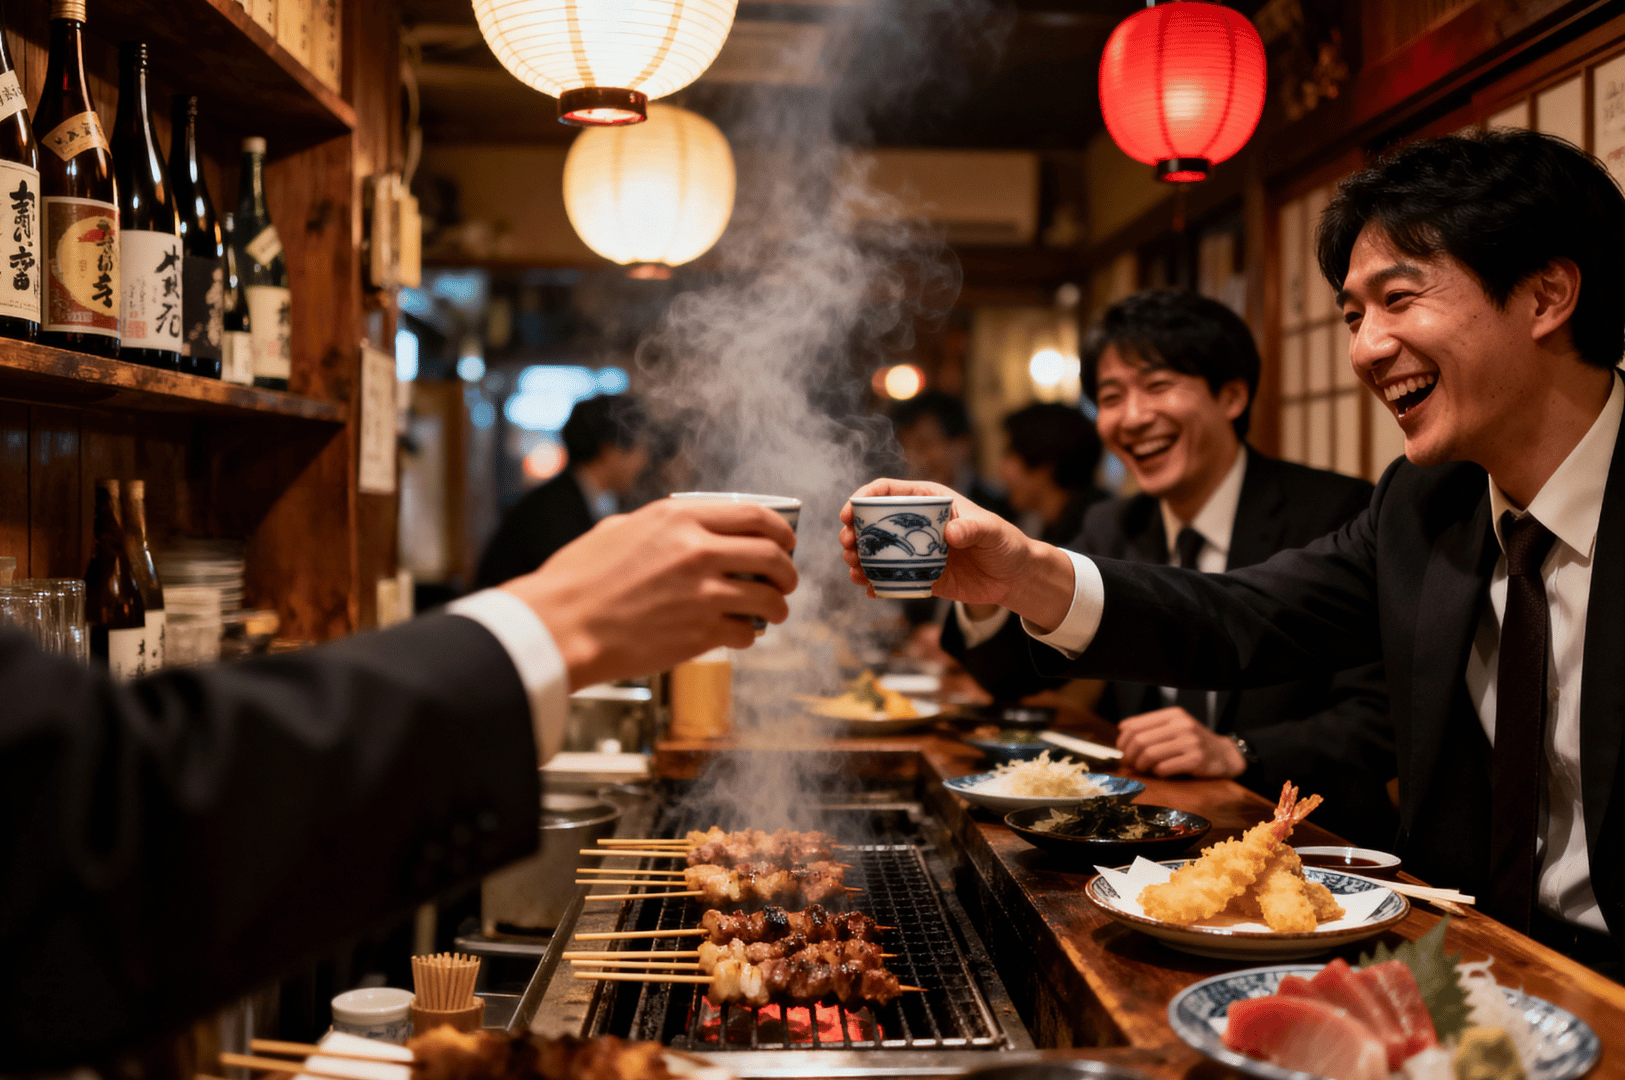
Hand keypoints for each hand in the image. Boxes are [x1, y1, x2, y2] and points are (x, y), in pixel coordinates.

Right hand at [502, 500, 798, 689]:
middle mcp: (697, 550)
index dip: (781, 530)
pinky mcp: (700, 632)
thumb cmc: (578, 579)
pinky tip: (738, 633)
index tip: (786, 542)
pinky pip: (747, 632)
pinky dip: (748, 634)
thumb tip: (689, 528)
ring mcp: (702, 593)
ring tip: (775, 612)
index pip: (755, 515)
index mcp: (679, 518)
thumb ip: (661, 526)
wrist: (560, 626)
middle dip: (787, 570)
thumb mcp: (618, 530)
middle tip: (786, 580)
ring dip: (778, 606)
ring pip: (768, 598)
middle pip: (771, 555)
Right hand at [839, 479, 1074, 629]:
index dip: (863, 499)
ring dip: (859, 560)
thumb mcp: (990, 531)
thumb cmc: (1004, 543)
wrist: (1013, 576)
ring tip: (854, 570)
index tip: (849, 513)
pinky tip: (869, 589)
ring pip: (877, 552)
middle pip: (873, 523)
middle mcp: (915, 524)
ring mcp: (914, 551)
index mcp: (929, 501)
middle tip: (847, 546)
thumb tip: (949, 533)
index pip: (887, 492)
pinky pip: (890, 579)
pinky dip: (875, 584)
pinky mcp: (918, 576)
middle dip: (854, 533)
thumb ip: (971, 529)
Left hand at [1115, 707, 1246, 777]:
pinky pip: (1164, 768)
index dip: (1123, 740)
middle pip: (1140, 741)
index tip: (1122, 750)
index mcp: (1173, 714)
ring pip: (1150, 754)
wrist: (1225, 755)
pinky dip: (1157, 773)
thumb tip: (1122, 727)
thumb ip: (1151, 726)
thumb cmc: (1192, 742)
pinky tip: (1161, 772)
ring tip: (1144, 768)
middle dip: (1130, 755)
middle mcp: (1182, 724)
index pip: (1135, 725)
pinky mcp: (1196, 760)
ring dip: (1141, 765)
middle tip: (1131, 763)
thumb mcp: (1175, 727)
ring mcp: (1191, 742)